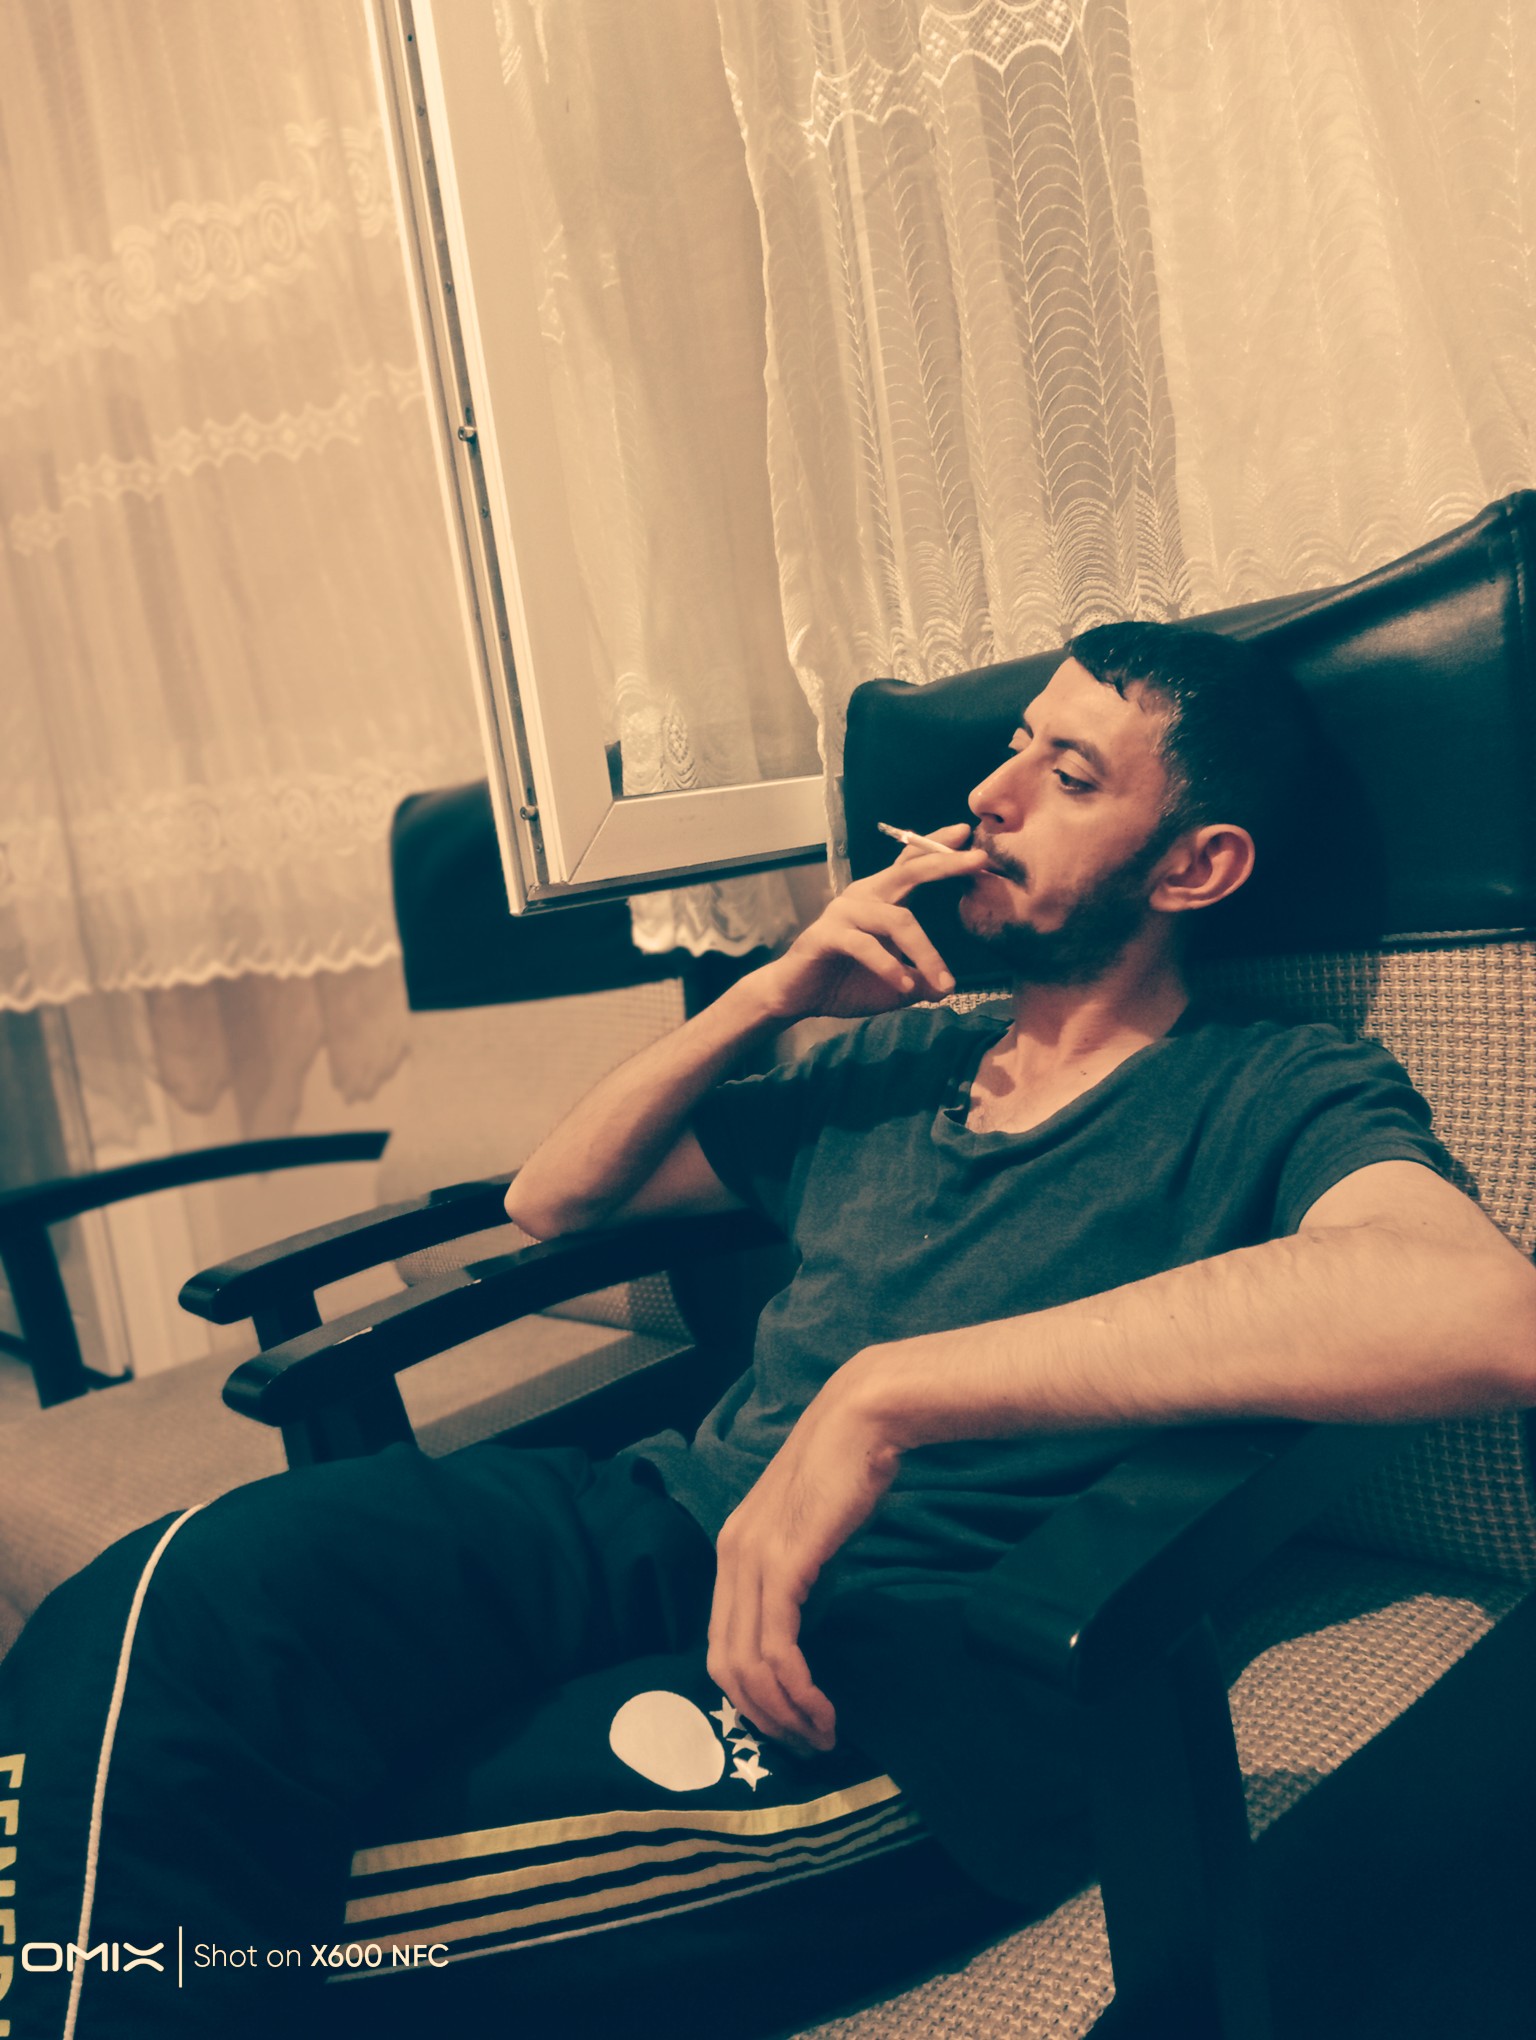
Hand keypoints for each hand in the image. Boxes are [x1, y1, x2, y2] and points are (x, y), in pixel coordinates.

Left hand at [706, 1367, 899, 1755]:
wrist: (863, 1420)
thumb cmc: (849, 1470)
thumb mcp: (812, 1531)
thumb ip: (799, 1572)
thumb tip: (807, 1623)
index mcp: (732, 1551)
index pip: (720, 1644)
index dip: (749, 1694)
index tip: (787, 1722)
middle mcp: (730, 1557)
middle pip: (724, 1665)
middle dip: (762, 1716)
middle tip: (803, 1744)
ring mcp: (751, 1560)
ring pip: (748, 1666)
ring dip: (783, 1713)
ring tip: (820, 1736)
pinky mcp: (782, 1564)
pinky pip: (778, 1648)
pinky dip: (797, 1689)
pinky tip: (823, 1707)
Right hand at [751, 825, 986, 1022]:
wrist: (796, 997)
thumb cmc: (844, 982)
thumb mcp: (895, 984)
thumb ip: (920, 980)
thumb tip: (945, 988)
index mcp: (880, 899)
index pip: (912, 864)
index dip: (939, 847)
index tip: (968, 833)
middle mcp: (863, 896)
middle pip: (908, 872)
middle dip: (945, 864)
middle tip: (978, 860)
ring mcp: (844, 912)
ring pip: (897, 920)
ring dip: (925, 952)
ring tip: (944, 983)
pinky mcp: (827, 934)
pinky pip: (866, 945)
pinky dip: (890, 966)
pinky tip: (905, 986)